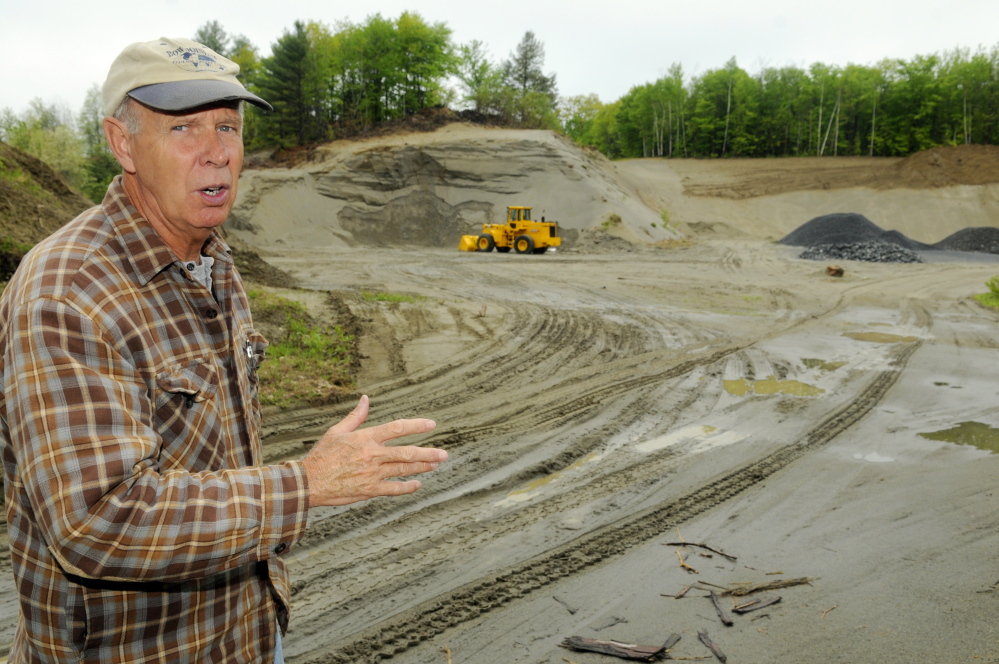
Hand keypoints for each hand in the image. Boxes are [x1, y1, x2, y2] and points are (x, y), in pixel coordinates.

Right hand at [303, 395, 445, 506]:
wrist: (308, 482)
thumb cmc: (322, 455)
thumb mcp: (337, 431)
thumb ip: (356, 416)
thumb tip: (366, 399)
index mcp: (366, 438)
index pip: (396, 428)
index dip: (416, 426)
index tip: (431, 425)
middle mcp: (372, 455)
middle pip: (406, 452)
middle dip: (428, 453)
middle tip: (444, 454)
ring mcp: (372, 474)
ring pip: (404, 469)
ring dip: (422, 467)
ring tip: (435, 464)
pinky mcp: (369, 490)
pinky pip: (393, 489)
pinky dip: (407, 487)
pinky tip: (417, 485)